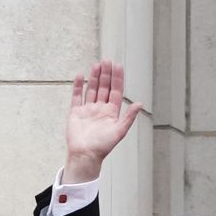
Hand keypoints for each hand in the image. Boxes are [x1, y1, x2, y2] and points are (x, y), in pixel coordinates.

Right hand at [63, 61, 143, 183]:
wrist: (85, 154)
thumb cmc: (103, 146)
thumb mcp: (120, 131)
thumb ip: (129, 117)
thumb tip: (140, 104)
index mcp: (112, 112)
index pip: (115, 91)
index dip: (117, 78)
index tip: (117, 66)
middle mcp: (100, 109)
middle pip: (104, 87)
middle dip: (106, 74)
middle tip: (107, 61)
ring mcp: (88, 109)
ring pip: (92, 89)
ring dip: (94, 77)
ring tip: (97, 65)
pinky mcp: (76, 112)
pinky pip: (76, 96)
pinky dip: (78, 86)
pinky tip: (80, 76)